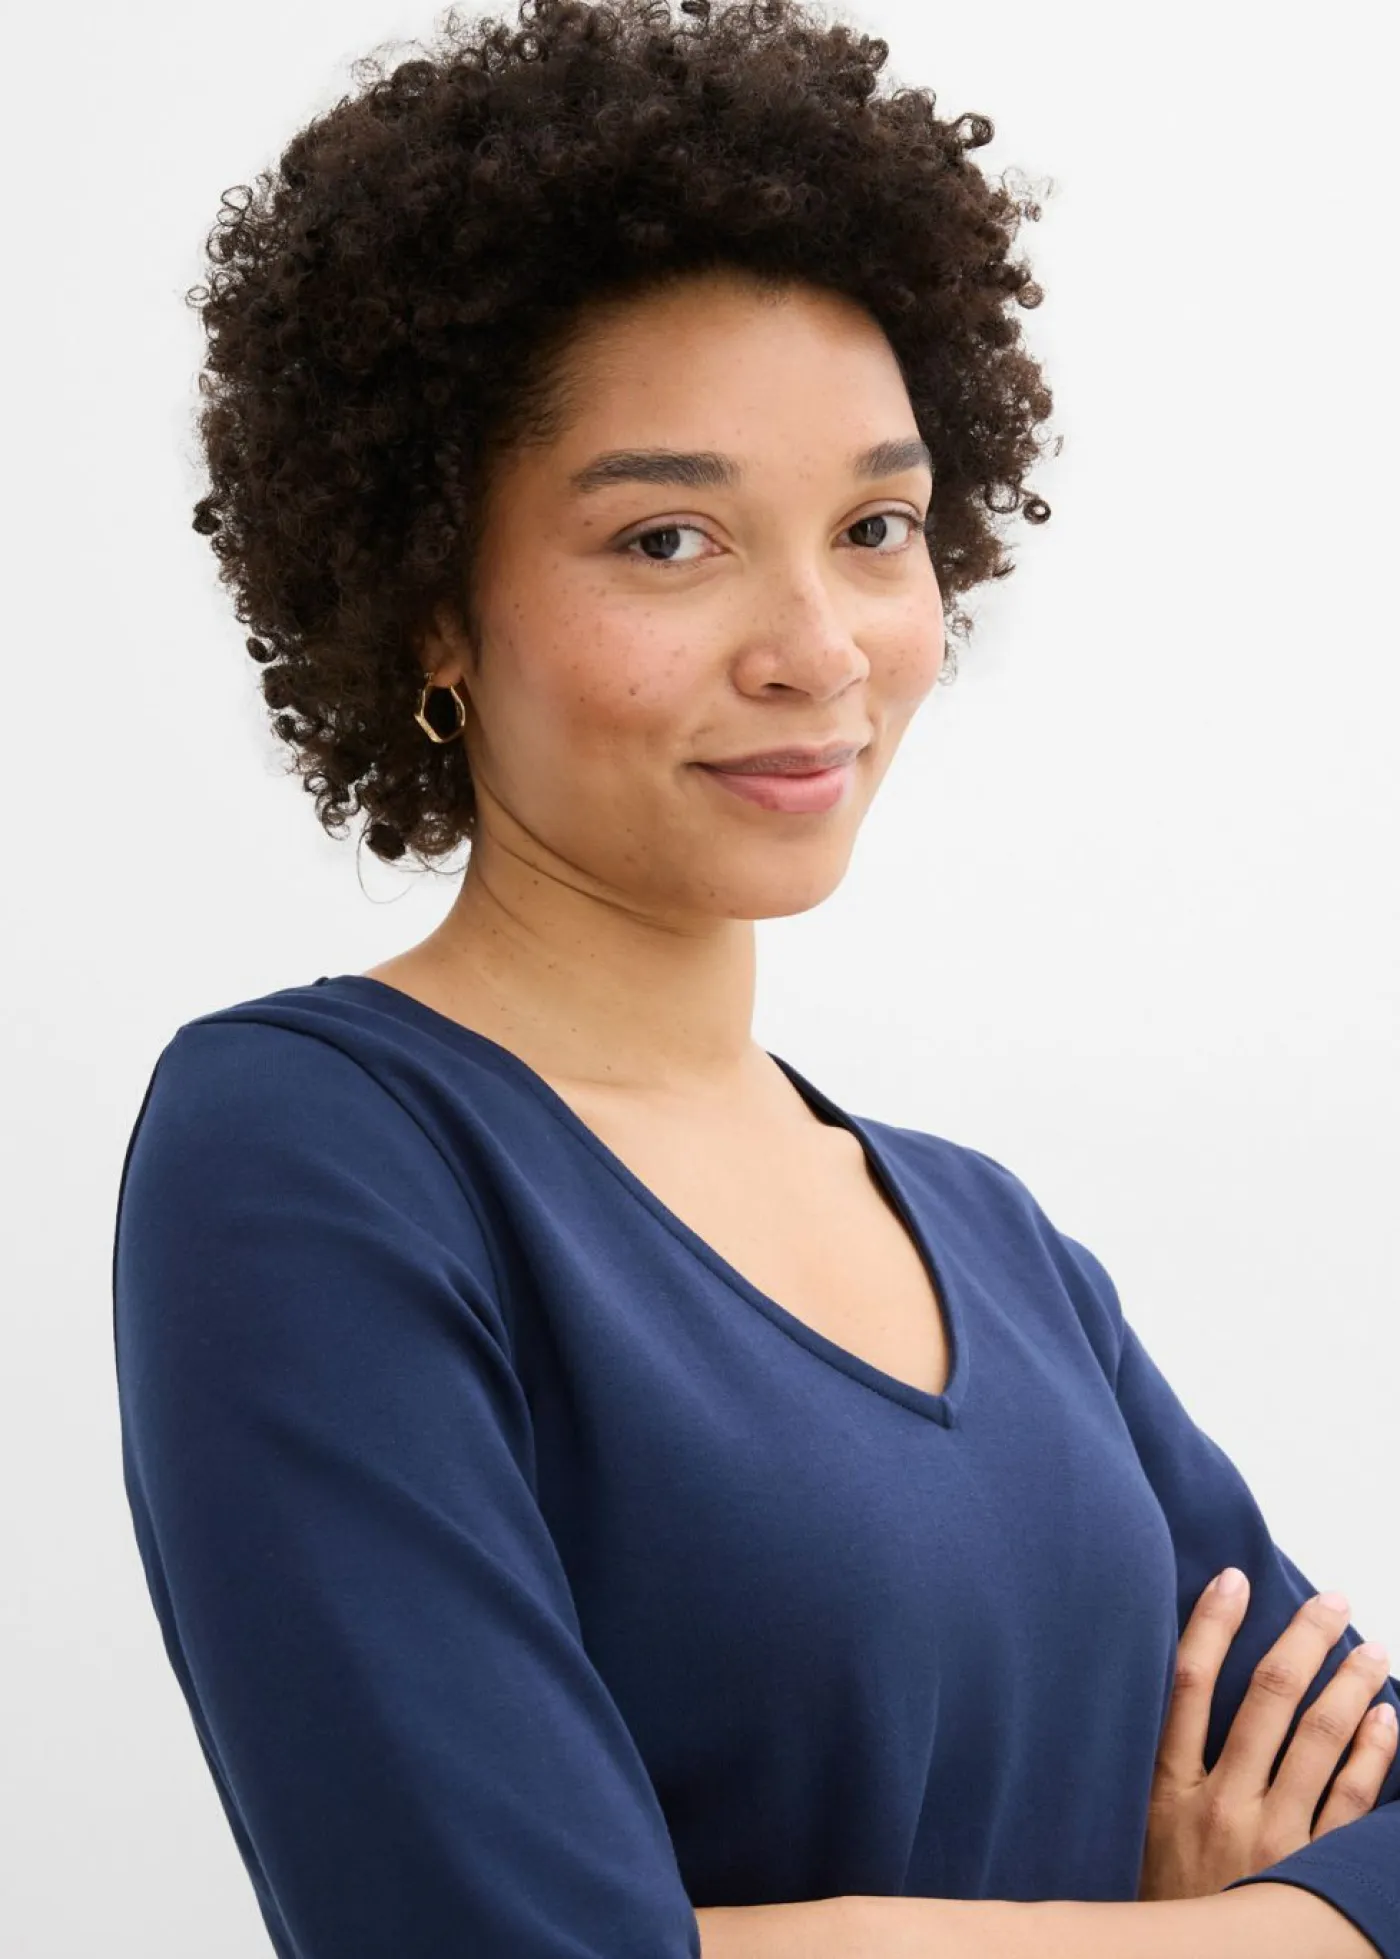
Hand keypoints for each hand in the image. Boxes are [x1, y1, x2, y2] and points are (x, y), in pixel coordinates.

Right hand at [1138, 1571, 1397, 1900]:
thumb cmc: (1162, 1897)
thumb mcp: (1140, 1828)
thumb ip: (1161, 1767)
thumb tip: (1179, 1691)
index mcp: (1166, 1787)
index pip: (1188, 1683)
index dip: (1213, 1625)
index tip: (1235, 1579)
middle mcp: (1219, 1804)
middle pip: (1268, 1699)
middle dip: (1303, 1640)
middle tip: (1331, 1601)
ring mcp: (1270, 1839)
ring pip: (1319, 1740)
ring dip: (1350, 1685)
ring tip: (1369, 1650)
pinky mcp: (1310, 1874)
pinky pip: (1351, 1803)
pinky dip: (1372, 1754)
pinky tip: (1385, 1720)